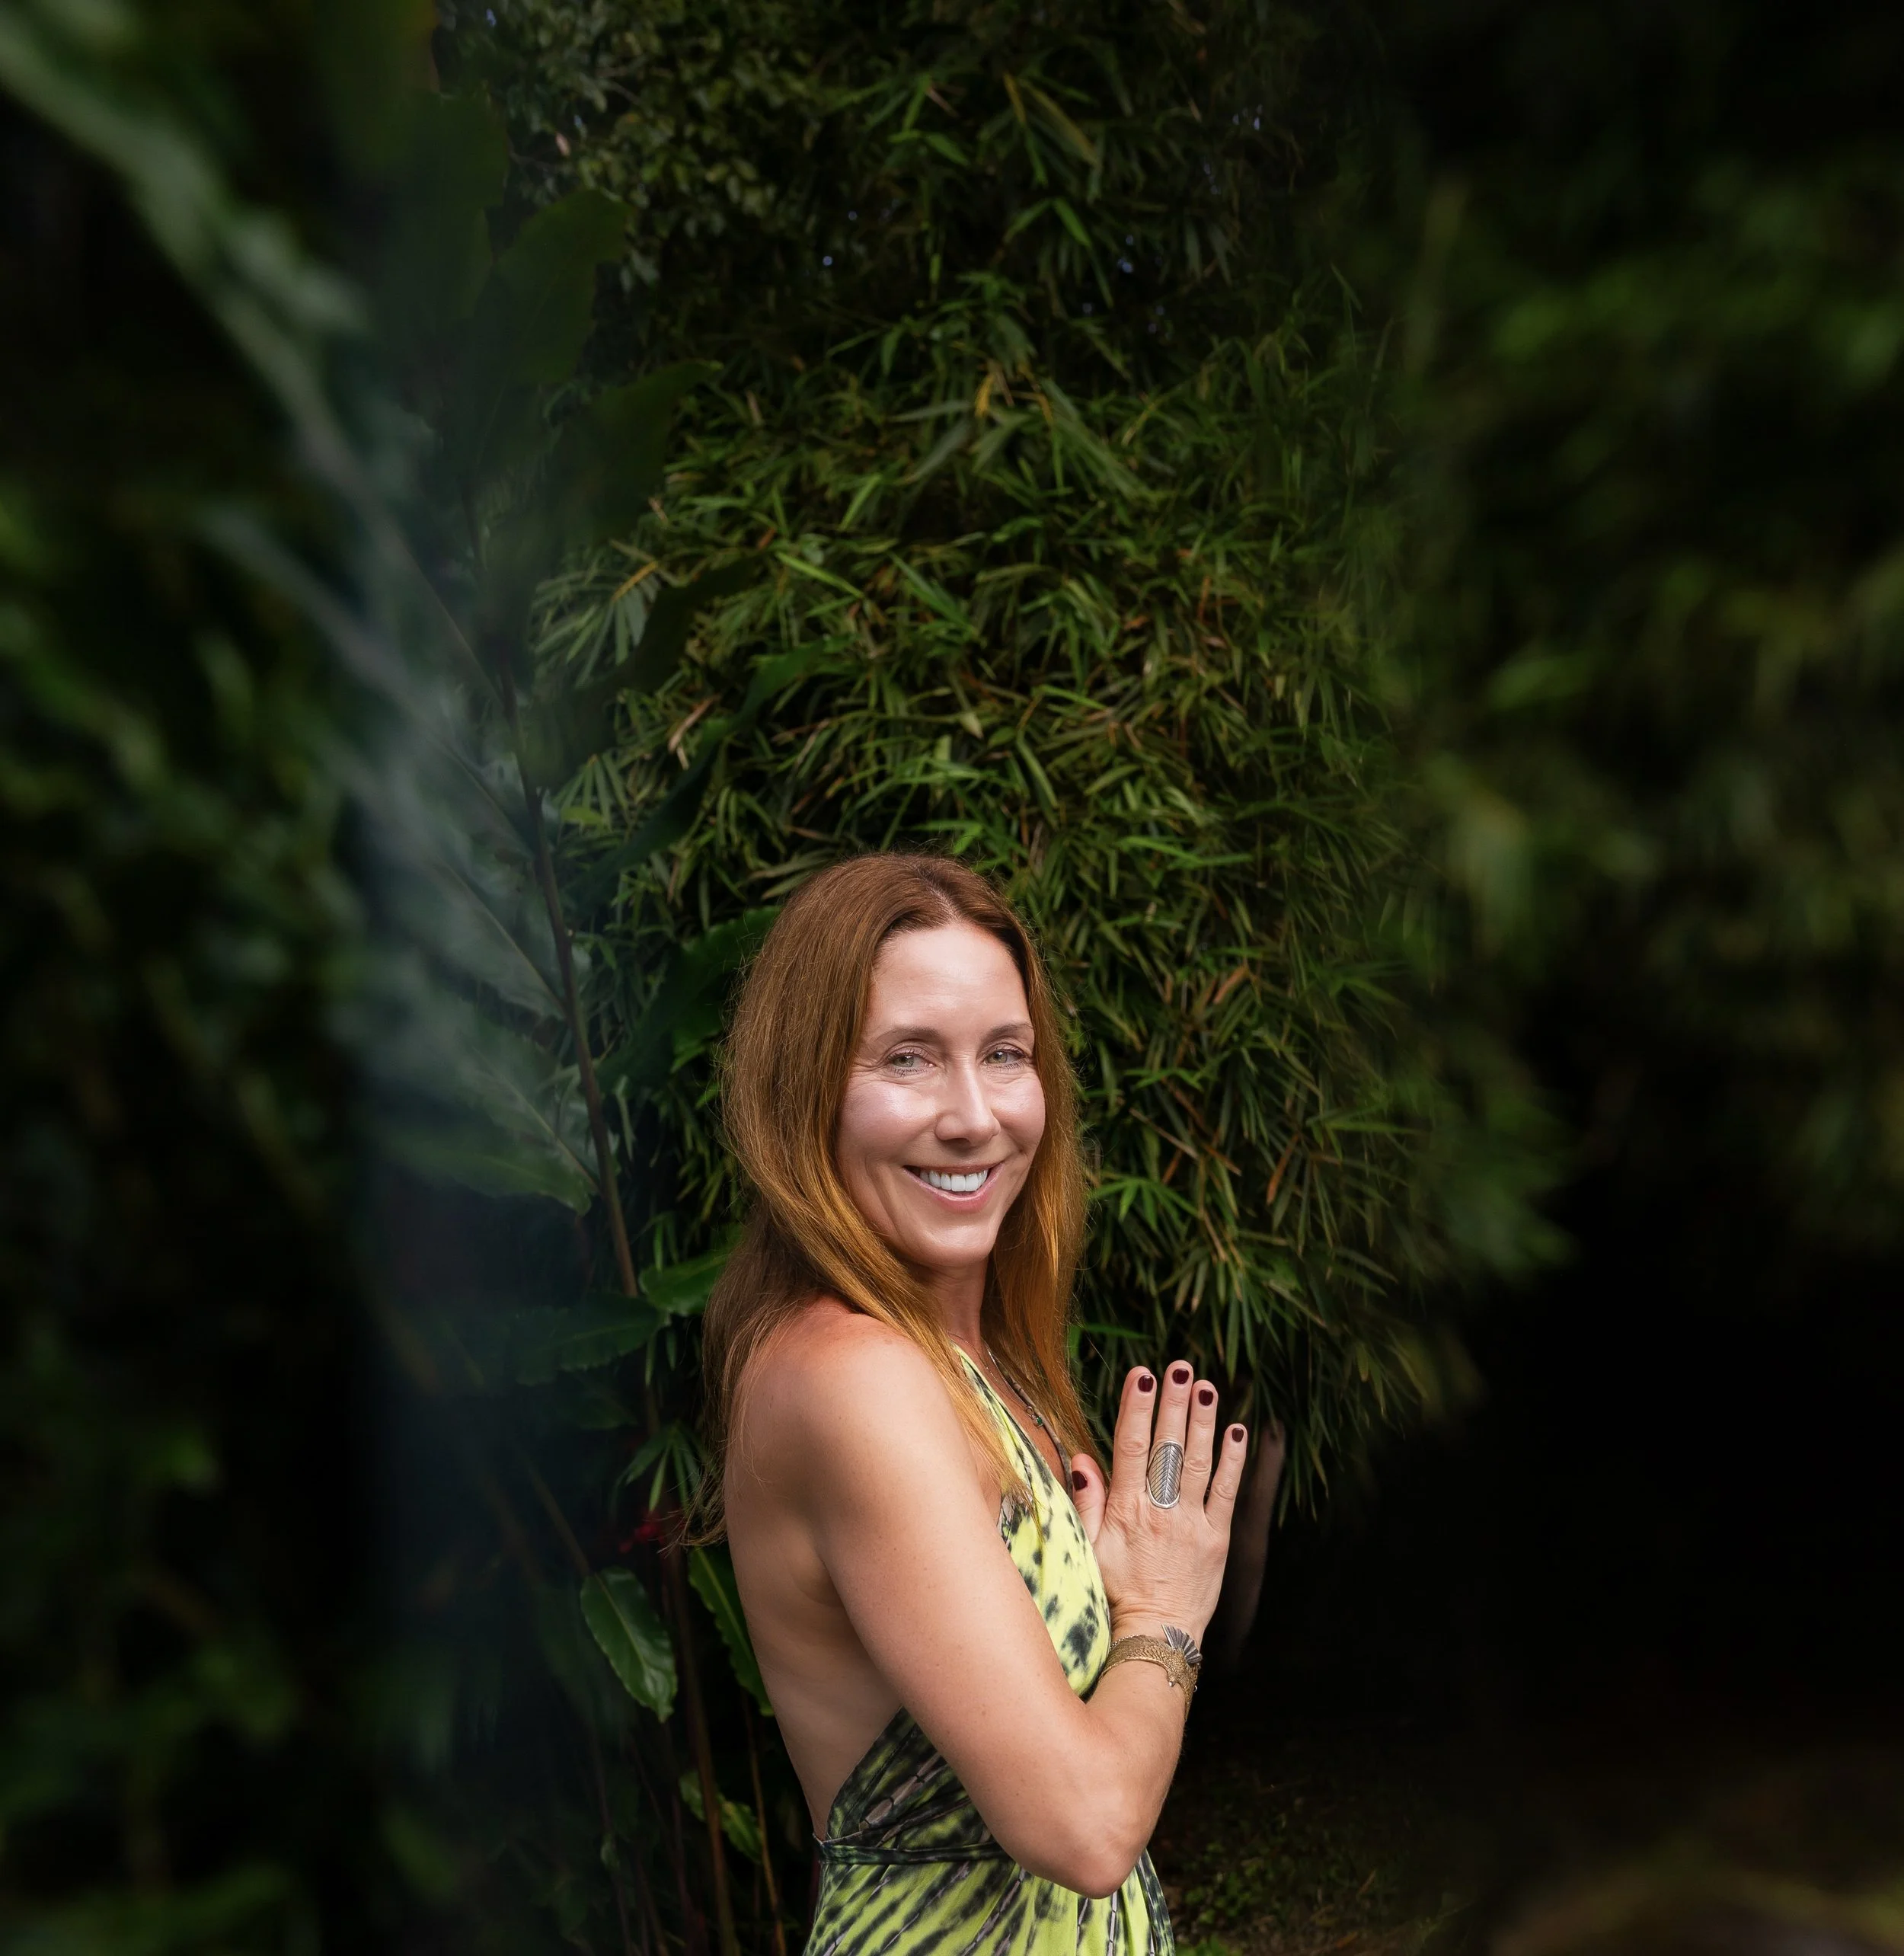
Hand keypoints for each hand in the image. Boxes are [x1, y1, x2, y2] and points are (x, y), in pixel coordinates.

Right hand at [1068, 1361, 1244, 1643]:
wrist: (1157, 1635)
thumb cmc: (1118, 1591)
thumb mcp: (1090, 1548)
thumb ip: (1088, 1502)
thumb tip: (1081, 1460)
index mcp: (1127, 1509)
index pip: (1131, 1447)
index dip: (1137, 1407)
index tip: (1142, 1375)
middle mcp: (1161, 1511)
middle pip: (1168, 1446)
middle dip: (1174, 1403)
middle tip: (1180, 1367)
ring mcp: (1192, 1523)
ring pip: (1198, 1462)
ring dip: (1203, 1422)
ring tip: (1206, 1386)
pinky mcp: (1218, 1539)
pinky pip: (1226, 1492)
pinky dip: (1232, 1461)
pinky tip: (1236, 1432)